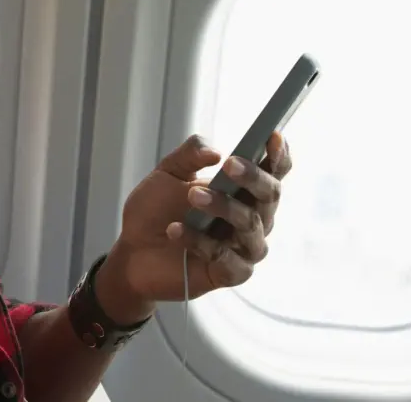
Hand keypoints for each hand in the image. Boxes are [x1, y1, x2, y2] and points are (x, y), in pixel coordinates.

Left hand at [94, 133, 291, 324]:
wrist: (131, 249)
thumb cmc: (156, 209)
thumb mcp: (167, 172)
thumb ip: (190, 154)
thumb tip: (216, 152)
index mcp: (243, 190)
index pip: (272, 171)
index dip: (278, 155)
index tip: (273, 136)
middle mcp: (252, 217)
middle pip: (269, 195)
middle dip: (252, 177)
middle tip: (228, 165)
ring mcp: (243, 246)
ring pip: (249, 224)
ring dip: (222, 206)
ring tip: (191, 196)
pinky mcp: (230, 273)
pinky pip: (227, 259)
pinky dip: (201, 242)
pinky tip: (176, 230)